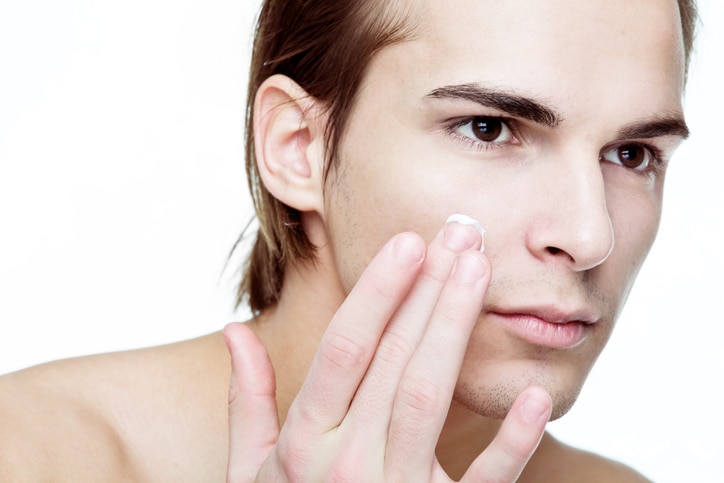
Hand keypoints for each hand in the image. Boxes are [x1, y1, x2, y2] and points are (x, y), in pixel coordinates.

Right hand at [224, 220, 551, 481]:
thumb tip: (236, 332)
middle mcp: (345, 466)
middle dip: (429, 290)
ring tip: (478, 270)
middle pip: (394, 360)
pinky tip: (538, 395)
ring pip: (428, 398)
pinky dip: (512, 444)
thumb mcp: (250, 471)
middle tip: (461, 232)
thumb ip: (248, 401)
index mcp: (302, 446)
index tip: (409, 242)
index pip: (344, 350)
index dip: (377, 292)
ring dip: (455, 329)